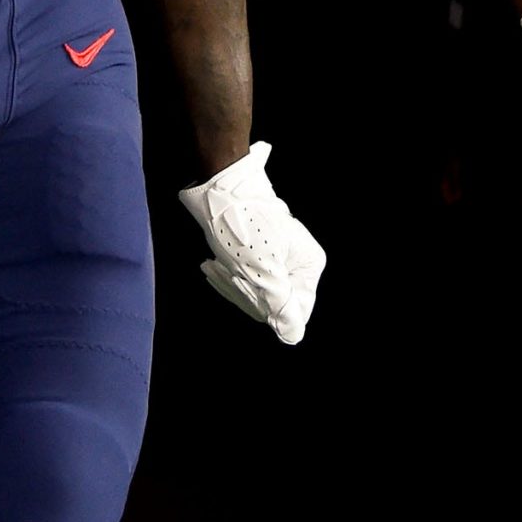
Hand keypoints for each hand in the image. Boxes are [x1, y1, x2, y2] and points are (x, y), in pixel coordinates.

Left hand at [177, 142, 324, 344]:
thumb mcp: (263, 271)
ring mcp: (278, 255)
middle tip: (227, 273)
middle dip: (246, 293)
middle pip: (274, 299)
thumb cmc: (244, 225)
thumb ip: (280, 305)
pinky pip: (245, 273)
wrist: (220, 186)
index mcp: (309, 265)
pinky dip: (227, 273)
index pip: (296, 310)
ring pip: (256, 287)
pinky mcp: (257, 249)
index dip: (272, 309)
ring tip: (214, 266)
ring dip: (232, 282)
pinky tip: (212, 265)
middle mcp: (297, 261)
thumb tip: (292, 335)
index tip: (250, 291)